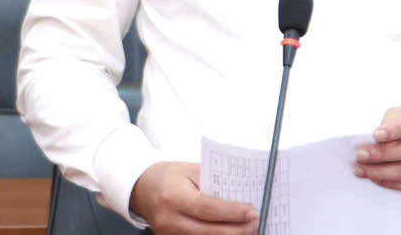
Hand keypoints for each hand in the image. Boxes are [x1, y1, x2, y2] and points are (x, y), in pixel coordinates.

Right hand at [128, 161, 257, 234]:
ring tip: (249, 230)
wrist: (143, 188)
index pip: (207, 208)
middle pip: (208, 232)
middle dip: (236, 230)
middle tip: (256, 224)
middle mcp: (169, 220)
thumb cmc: (170, 176)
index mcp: (173, 197)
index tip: (252, 212)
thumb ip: (213, 182)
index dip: (231, 212)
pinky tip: (231, 233)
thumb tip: (241, 194)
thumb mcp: (190, 171)